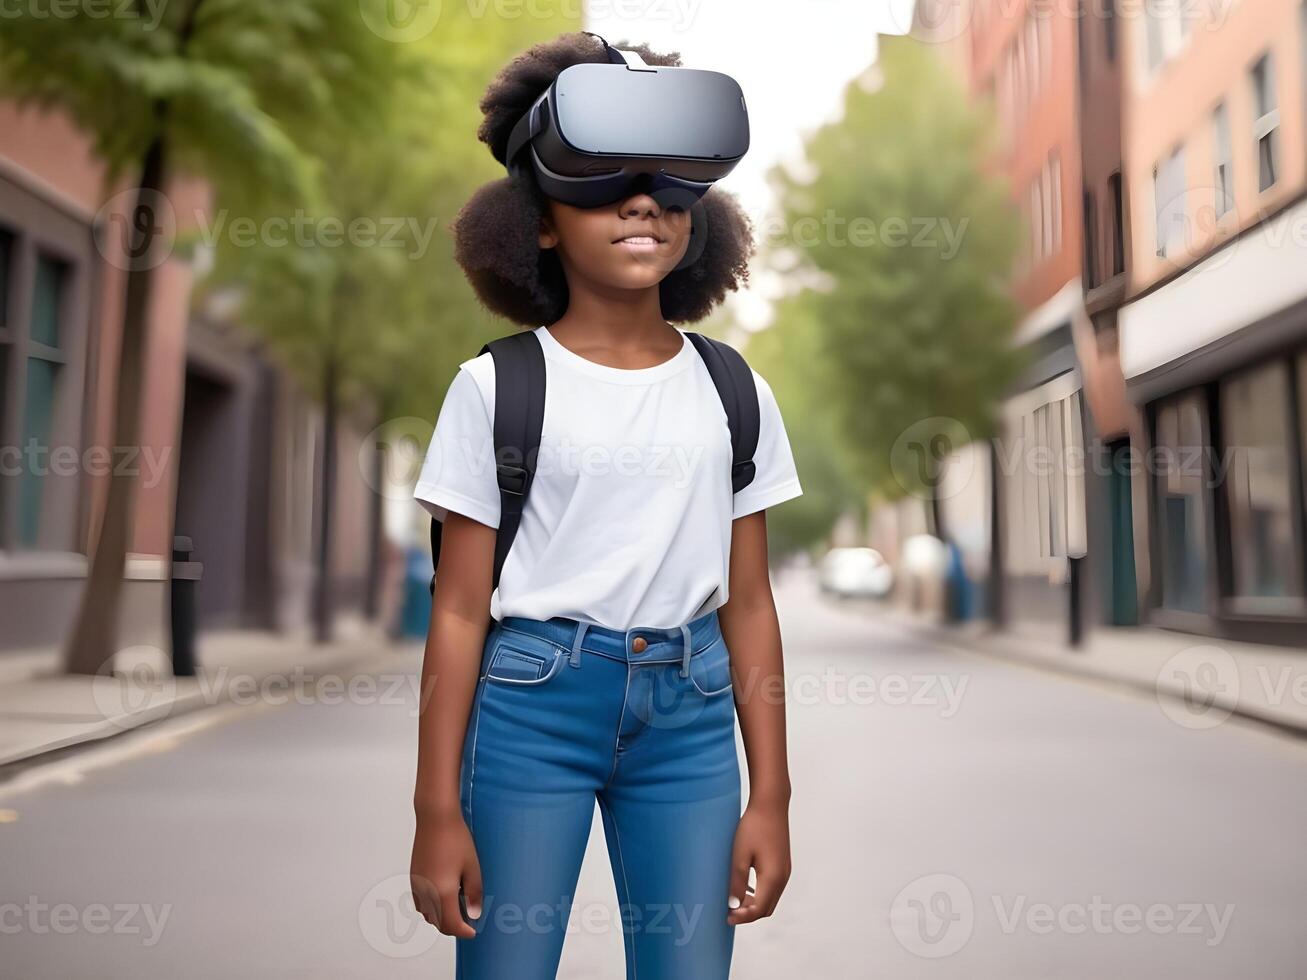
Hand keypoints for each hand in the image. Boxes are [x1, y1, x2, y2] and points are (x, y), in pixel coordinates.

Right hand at [411, 808, 482, 938]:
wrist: (435, 818)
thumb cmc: (455, 839)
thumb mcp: (472, 867)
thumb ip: (474, 893)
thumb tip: (474, 914)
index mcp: (442, 893)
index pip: (451, 924)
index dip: (464, 932)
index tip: (473, 931)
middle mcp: (426, 893)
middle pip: (437, 923)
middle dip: (452, 927)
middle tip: (467, 921)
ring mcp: (418, 885)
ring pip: (427, 914)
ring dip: (440, 918)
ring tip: (457, 908)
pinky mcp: (414, 877)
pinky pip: (420, 902)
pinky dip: (431, 907)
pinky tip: (444, 895)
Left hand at [727, 800, 791, 924]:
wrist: (771, 805)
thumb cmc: (754, 827)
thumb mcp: (740, 855)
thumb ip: (737, 881)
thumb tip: (733, 904)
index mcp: (772, 878)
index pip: (759, 910)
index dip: (742, 917)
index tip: (727, 917)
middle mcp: (782, 878)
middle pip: (766, 908)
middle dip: (748, 914)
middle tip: (729, 911)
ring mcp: (785, 871)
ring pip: (770, 899)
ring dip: (754, 904)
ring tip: (735, 900)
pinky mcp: (783, 864)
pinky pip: (773, 888)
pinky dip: (760, 894)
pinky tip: (746, 887)